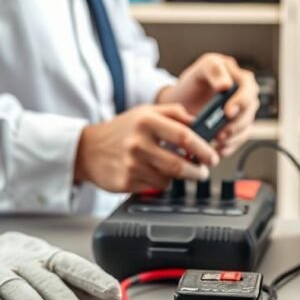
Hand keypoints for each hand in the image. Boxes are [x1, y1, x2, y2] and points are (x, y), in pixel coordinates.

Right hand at [74, 102, 219, 191]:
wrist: (87, 149)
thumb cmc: (121, 130)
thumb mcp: (145, 112)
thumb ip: (174, 113)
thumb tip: (198, 122)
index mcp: (146, 121)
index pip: (184, 136)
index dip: (203, 149)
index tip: (212, 156)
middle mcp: (138, 143)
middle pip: (179, 164)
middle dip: (197, 171)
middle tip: (203, 171)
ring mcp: (131, 164)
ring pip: (169, 179)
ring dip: (178, 178)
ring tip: (177, 170)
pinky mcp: (126, 182)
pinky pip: (154, 187)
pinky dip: (160, 183)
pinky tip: (153, 173)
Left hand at [157, 53, 259, 157]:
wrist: (182, 101)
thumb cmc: (195, 81)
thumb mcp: (202, 68)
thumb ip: (214, 70)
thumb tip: (226, 85)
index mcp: (241, 79)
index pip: (249, 90)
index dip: (241, 102)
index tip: (228, 112)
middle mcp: (245, 98)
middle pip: (249, 113)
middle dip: (235, 125)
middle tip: (220, 133)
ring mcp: (242, 116)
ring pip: (245, 129)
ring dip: (233, 139)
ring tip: (216, 143)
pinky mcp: (236, 130)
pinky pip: (238, 141)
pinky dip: (229, 147)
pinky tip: (217, 149)